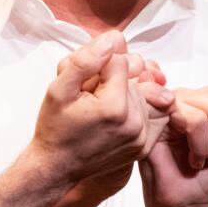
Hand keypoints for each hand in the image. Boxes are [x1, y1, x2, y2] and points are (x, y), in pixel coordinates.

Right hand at [29, 31, 174, 187]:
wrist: (57, 166)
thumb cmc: (55, 127)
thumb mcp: (58, 89)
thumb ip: (84, 61)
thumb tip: (113, 40)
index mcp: (114, 107)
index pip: (119, 61)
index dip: (99, 65)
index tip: (84, 83)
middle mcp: (134, 123)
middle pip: (134, 76)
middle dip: (113, 78)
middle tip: (90, 95)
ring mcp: (141, 137)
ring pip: (143, 91)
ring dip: (125, 92)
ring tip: (101, 107)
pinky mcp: (144, 146)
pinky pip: (152, 111)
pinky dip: (138, 106)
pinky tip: (118, 113)